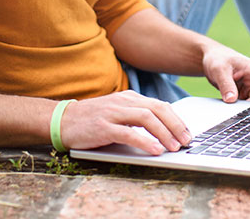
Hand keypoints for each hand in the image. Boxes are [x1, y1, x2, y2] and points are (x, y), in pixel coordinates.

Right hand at [57, 91, 191, 154]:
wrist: (62, 120)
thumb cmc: (92, 120)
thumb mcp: (118, 113)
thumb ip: (137, 117)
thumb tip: (163, 129)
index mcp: (129, 98)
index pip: (160, 105)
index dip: (176, 119)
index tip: (187, 133)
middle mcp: (123, 102)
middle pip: (157, 109)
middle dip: (175, 125)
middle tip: (186, 141)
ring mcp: (113, 113)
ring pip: (146, 118)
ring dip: (164, 133)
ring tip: (174, 146)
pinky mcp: (103, 127)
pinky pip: (128, 133)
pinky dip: (144, 141)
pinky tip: (155, 150)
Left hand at [202, 43, 249, 103]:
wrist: (210, 58)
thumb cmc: (217, 59)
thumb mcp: (219, 70)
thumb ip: (226, 85)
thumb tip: (232, 100)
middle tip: (238, 111)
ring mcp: (248, 87)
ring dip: (243, 107)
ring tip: (230, 105)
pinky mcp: (242, 93)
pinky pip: (244, 104)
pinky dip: (239, 108)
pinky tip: (230, 107)